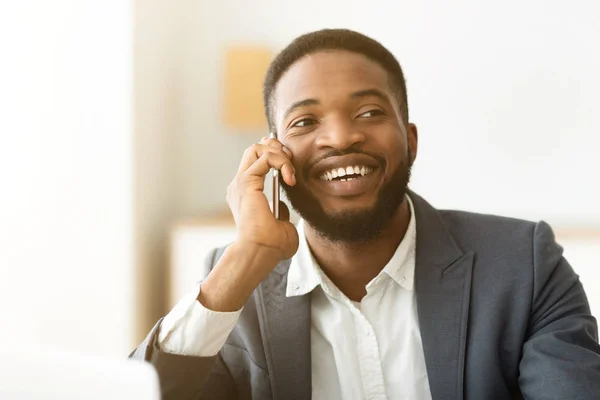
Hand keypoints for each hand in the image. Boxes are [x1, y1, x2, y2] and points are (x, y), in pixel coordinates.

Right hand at [227, 136, 298, 260]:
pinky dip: (281, 162)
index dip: (275, 157)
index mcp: (246, 194)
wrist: (260, 252)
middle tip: (290, 162)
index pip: (256, 162)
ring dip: (278, 153)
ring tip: (290, 168)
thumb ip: (281, 213)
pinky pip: (265, 157)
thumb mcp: (282, 226)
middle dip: (275, 148)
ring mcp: (241, 182)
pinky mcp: (246, 182)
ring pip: (256, 148)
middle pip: (253, 150)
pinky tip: (290, 178)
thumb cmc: (270, 247)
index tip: (291, 169)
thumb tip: (282, 207)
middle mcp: (240, 186)